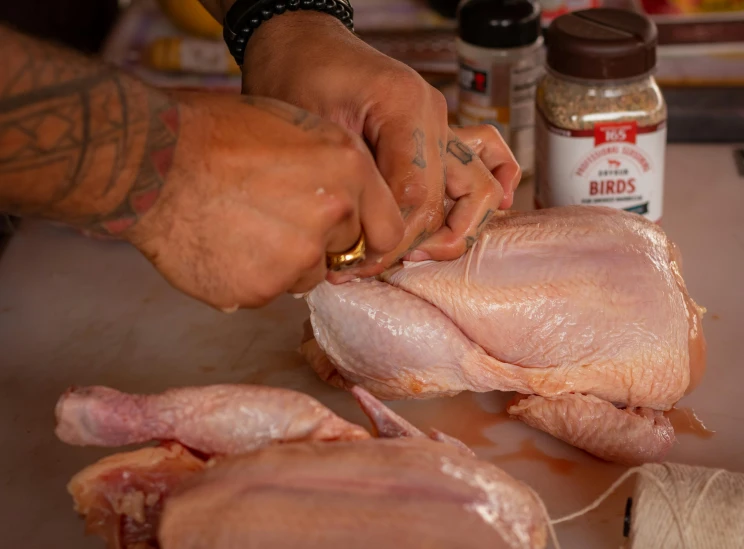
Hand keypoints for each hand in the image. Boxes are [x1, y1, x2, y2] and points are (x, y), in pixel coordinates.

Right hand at [126, 92, 402, 309]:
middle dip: (317, 243)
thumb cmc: (215, 132)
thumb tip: (354, 206)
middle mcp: (333, 217)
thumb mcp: (294, 126)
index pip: (389, 229)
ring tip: (240, 227)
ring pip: (303, 275)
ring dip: (282, 262)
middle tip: (272, 217)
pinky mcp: (258, 291)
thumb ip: (336, 170)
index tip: (346, 235)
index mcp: (349, 169)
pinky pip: (264, 292)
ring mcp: (295, 259)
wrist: (151, 161)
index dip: (364, 232)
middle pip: (342, 253)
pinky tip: (221, 245)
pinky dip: (247, 277)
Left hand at [241, 12, 519, 278]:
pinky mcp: (436, 133)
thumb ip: (347, 181)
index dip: (393, 240)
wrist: (298, 43)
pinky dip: (489, 188)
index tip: (359, 263)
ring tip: (416, 254)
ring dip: (455, 230)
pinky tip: (486, 213)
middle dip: (412, 244)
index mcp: (403, 106)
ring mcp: (440, 123)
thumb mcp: (308, 128)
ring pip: (479, 187)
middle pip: (447, 201)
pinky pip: (483, 158)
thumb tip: (363, 241)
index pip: (417, 196)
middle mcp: (433, 114)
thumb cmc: (292, 74)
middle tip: (372, 266)